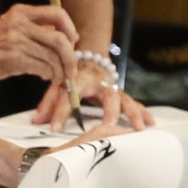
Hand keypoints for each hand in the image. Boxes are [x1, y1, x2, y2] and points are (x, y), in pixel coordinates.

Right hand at [0, 5, 78, 86]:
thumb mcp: (10, 27)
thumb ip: (33, 29)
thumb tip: (62, 40)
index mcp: (21, 12)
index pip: (57, 13)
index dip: (70, 29)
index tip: (73, 42)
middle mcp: (19, 23)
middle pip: (60, 39)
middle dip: (70, 57)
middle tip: (71, 69)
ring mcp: (15, 40)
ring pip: (52, 57)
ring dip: (59, 70)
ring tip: (57, 77)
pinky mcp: (12, 58)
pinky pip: (41, 67)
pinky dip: (48, 74)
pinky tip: (44, 77)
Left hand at [33, 54, 151, 130]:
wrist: (90, 58)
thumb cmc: (72, 74)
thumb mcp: (57, 84)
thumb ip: (48, 103)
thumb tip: (37, 122)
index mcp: (80, 78)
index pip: (68, 96)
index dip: (60, 112)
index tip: (54, 128)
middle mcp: (100, 82)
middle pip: (108, 96)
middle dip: (110, 111)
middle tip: (109, 125)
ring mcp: (114, 88)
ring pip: (126, 100)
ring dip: (134, 114)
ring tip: (140, 128)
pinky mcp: (122, 94)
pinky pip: (133, 103)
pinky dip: (142, 113)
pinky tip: (150, 123)